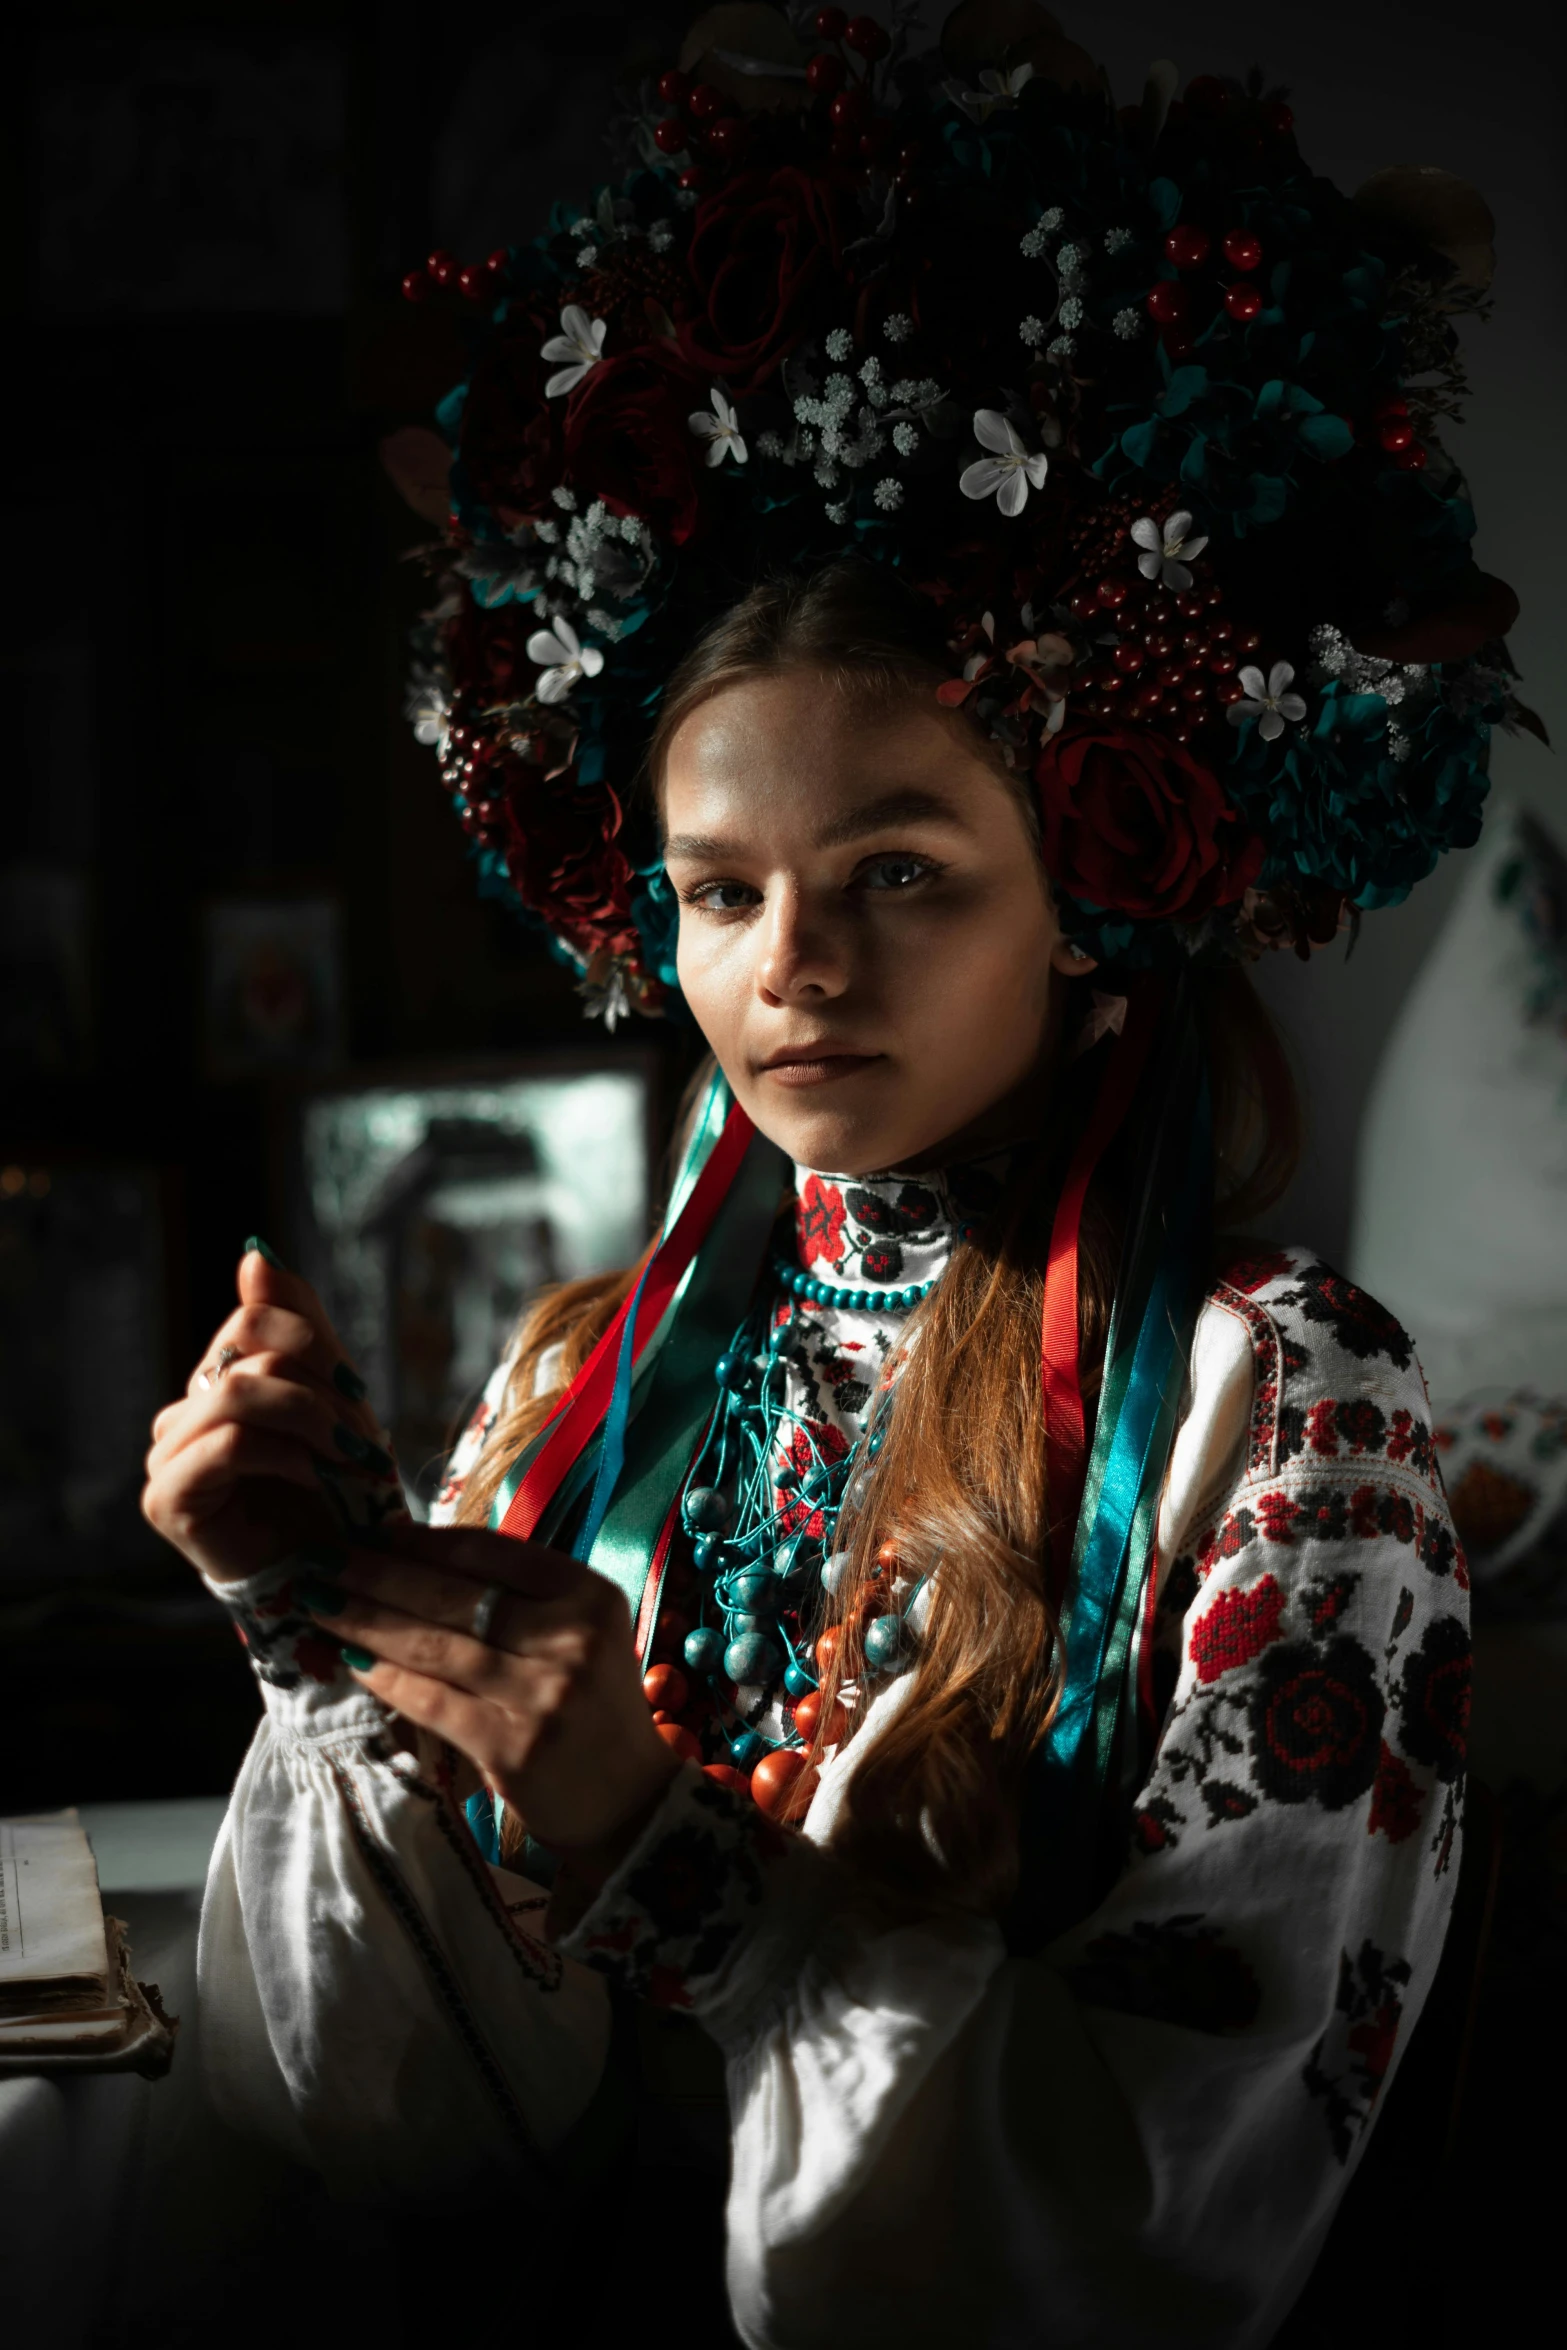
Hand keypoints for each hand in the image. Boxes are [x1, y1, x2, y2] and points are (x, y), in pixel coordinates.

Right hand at [143, 1246, 392, 1584]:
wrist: (338, 1576)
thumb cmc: (336, 1490)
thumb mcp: (333, 1392)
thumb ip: (296, 1324)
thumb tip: (254, 1253)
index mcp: (214, 1382)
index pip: (253, 1317)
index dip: (314, 1342)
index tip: (357, 1390)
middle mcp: (181, 1414)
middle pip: (249, 1350)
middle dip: (322, 1389)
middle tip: (361, 1438)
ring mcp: (167, 1456)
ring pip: (240, 1390)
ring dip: (313, 1421)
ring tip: (347, 1459)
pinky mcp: (167, 1499)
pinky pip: (230, 1443)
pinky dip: (288, 1457)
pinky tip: (316, 1482)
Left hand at [296, 1522, 680, 1873]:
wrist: (630, 1802)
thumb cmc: (592, 1708)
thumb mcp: (578, 1634)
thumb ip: (518, 1597)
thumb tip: (417, 1556)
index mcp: (587, 1594)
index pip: (489, 1553)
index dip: (423, 1541)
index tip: (375, 1532)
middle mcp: (571, 1637)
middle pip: (453, 1596)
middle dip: (379, 1573)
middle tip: (325, 1559)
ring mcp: (542, 1694)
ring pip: (435, 1646)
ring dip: (368, 1620)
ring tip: (321, 1602)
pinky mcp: (513, 1747)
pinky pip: (432, 1702)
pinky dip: (386, 1679)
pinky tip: (351, 1660)